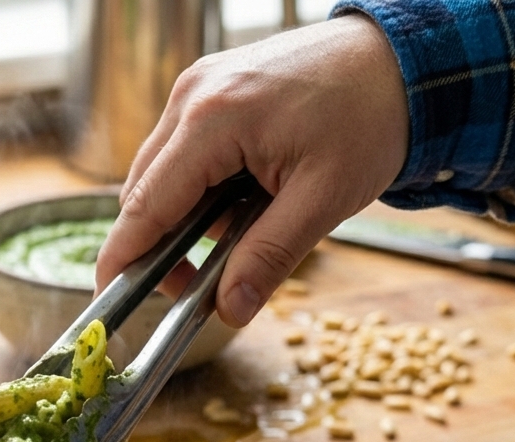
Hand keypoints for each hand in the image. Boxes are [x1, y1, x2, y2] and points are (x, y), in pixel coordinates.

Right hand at [95, 15, 409, 327]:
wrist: (406, 57)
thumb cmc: (371, 115)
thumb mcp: (323, 199)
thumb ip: (269, 258)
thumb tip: (230, 310)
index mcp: (212, 120)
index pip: (143, 205)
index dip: (121, 258)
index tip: (108, 297)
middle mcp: (192, 96)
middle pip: (141, 192)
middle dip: (157, 246)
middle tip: (194, 285)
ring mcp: (198, 88)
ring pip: (159, 174)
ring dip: (180, 217)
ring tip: (234, 236)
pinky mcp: (210, 89)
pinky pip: (181, 152)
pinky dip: (196, 189)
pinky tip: (236, 202)